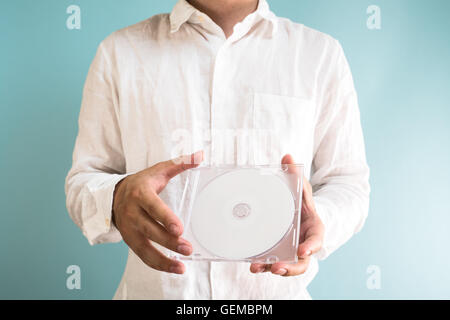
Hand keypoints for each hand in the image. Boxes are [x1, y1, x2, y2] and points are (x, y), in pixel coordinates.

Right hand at [112, 151, 202, 273]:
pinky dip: (158, 264)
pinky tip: (174, 268)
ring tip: (182, 267)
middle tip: (188, 248)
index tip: (179, 228)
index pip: (153, 207)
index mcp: (140, 194)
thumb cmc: (142, 183)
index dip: (165, 218)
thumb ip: (179, 163)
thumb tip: (200, 155)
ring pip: (145, 248)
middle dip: (169, 241)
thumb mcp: (158, 170)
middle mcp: (132, 213)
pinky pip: (143, 256)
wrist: (114, 195)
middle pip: (151, 230)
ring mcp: (129, 229)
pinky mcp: (130, 241)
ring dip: (164, 260)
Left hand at [250, 154, 323, 275]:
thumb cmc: (300, 200)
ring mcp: (290, 251)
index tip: (302, 251)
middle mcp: (303, 243)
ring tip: (257, 267)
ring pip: (286, 266)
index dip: (311, 247)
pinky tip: (252, 264)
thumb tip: (287, 156)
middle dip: (291, 267)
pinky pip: (272, 263)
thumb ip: (294, 175)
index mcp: (313, 228)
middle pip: (302, 262)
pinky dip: (263, 265)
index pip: (316, 240)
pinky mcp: (278, 254)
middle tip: (278, 267)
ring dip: (272, 269)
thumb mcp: (299, 186)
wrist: (294, 211)